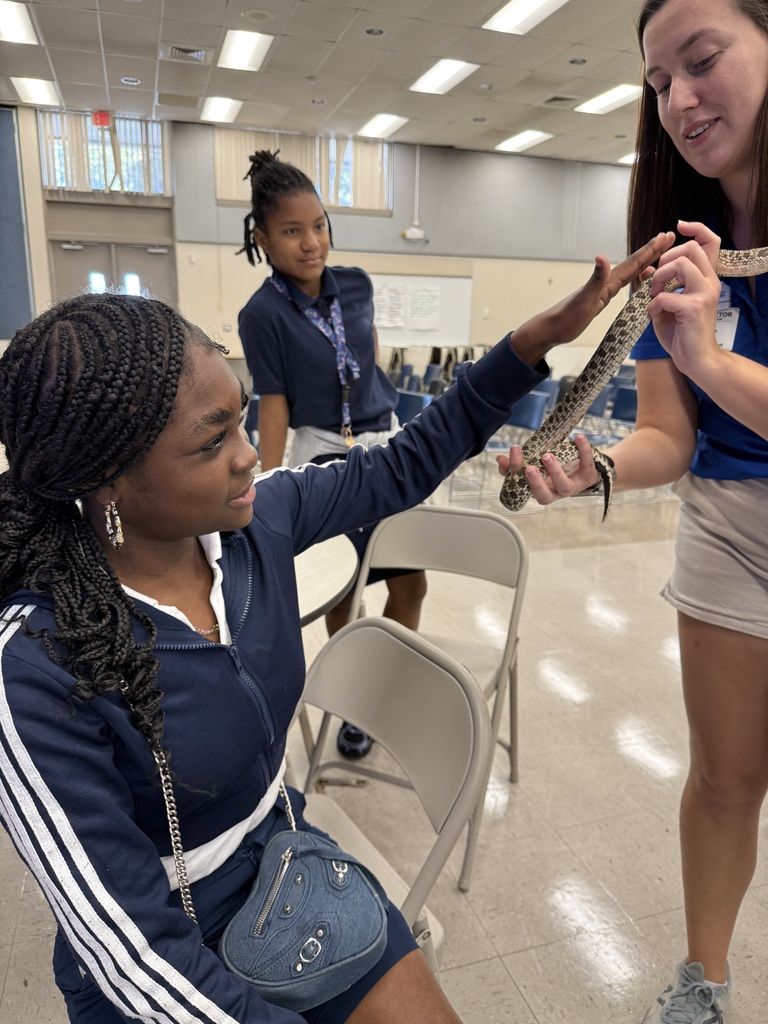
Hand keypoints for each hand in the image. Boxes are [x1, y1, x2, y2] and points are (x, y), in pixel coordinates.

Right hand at [497, 434, 600, 505]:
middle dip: (536, 483)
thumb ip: (517, 465)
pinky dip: (583, 450)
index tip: (506, 460)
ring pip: (565, 486)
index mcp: (542, 490)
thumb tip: (499, 459)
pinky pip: (587, 463)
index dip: (515, 477)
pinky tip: (578, 437)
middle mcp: (556, 492)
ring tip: (547, 455)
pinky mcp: (589, 474)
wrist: (589, 468)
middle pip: (545, 497)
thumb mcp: (538, 467)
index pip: (525, 489)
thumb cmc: (559, 469)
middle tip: (529, 468)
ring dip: (555, 471)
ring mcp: (574, 485)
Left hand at [509, 230, 674, 365]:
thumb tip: (602, 257)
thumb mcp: (584, 300)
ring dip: (646, 262)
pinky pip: (624, 285)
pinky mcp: (601, 300)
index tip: (665, 236)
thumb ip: (595, 280)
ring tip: (661, 253)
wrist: (550, 329)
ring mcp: (604, 291)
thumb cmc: (566, 318)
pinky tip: (638, 279)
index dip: (650, 250)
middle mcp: (606, 283)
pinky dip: (635, 279)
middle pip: (634, 264)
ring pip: (631, 273)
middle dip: (652, 251)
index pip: (632, 263)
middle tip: (669, 237)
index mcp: (606, 282)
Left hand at [647, 221, 721, 378]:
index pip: (709, 242)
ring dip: (659, 278)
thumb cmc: (682, 334)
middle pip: (691, 248)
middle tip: (656, 280)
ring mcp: (704, 294)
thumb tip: (645, 269)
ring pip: (681, 264)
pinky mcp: (694, 308)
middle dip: (666, 259)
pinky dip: (654, 305)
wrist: (696, 361)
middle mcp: (709, 282)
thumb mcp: (666, 305)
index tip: (676, 228)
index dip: (695, 228)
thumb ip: (658, 286)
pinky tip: (656, 316)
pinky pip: (665, 296)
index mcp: (706, 279)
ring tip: (654, 296)